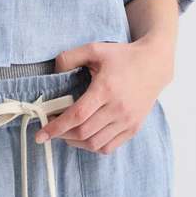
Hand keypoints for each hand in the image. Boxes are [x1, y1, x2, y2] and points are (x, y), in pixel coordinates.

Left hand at [34, 35, 173, 154]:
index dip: (56, 127)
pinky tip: (84, 137)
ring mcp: (127, 121)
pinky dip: (92, 146)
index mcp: (106, 89)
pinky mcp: (134, 128)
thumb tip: (53, 71)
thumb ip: (70, 57)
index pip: (77, 116)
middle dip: (61, 135)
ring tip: (65, 133)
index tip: (40, 135)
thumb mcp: (95, 49)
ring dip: (75, 143)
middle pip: (83, 133)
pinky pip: (109, 147)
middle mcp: (118, 108)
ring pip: (95, 144)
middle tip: (50, 129)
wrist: (154, 64)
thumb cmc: (123, 56)